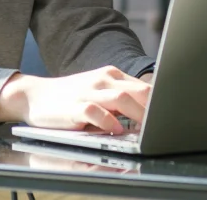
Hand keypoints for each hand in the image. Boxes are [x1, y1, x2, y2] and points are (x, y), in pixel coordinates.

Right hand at [0, 66, 151, 134]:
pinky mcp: (74, 106)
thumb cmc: (71, 98)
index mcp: (111, 75)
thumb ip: (121, 100)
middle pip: (138, 91)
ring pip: (121, 98)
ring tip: (147, 130)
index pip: (144, 87)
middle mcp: (102, 80)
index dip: (160, 103)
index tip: (172, 116)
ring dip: (137, 115)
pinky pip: (95, 112)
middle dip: (154, 109)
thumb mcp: (99, 93)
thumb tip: (149, 115)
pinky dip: (108, 121)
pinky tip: (116, 130)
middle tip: (165, 125)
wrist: (35, 96)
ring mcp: (88, 91)